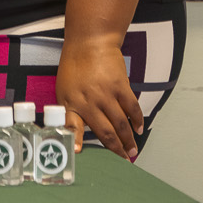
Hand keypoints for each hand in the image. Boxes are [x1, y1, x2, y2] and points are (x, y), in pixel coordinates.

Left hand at [55, 35, 141, 160]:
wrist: (89, 43)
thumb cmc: (74, 67)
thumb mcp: (63, 90)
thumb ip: (72, 109)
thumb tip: (83, 130)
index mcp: (70, 102)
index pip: (71, 125)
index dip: (75, 140)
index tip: (78, 152)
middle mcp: (87, 101)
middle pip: (104, 130)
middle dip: (115, 148)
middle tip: (123, 159)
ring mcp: (105, 94)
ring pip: (120, 123)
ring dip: (128, 139)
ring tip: (133, 150)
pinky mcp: (120, 86)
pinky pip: (132, 107)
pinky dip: (137, 120)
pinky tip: (139, 129)